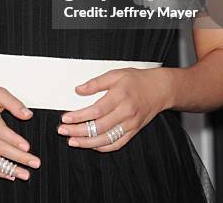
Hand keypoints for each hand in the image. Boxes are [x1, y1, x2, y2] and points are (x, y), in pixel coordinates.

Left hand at [57, 67, 171, 151]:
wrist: (159, 89)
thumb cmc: (137, 80)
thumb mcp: (116, 74)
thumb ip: (96, 82)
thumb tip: (78, 90)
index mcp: (120, 96)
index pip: (96, 110)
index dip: (79, 116)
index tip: (65, 118)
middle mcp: (126, 112)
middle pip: (99, 127)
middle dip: (78, 131)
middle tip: (63, 131)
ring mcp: (130, 124)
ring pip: (106, 139)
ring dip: (87, 143)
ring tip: (72, 141)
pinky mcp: (133, 131)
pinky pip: (117, 144)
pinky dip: (102, 147)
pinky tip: (91, 145)